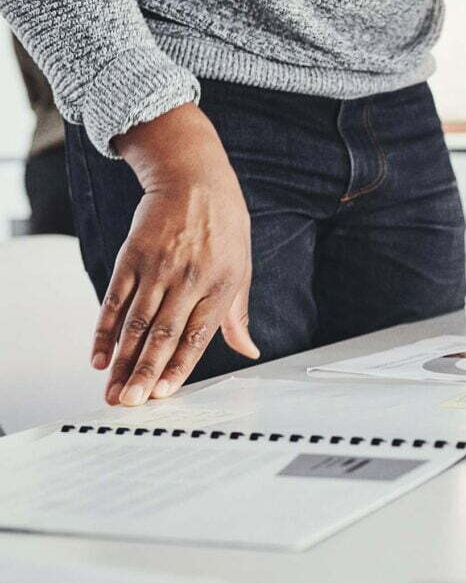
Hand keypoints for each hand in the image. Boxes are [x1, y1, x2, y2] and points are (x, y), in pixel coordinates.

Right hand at [92, 104, 258, 405]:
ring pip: (137, 323)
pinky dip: (104, 329)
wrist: (195, 179)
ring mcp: (158, 268)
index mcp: (221, 287)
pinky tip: (98, 355)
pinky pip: (114, 299)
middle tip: (130, 403)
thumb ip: (237, 316)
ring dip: (122, 360)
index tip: (162, 394)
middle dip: (145, 372)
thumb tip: (249, 351)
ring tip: (112, 390)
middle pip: (163, 335)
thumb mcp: (242, 269)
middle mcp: (189, 280)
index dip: (178, 368)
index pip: (197, 337)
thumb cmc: (225, 228)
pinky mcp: (132, 257)